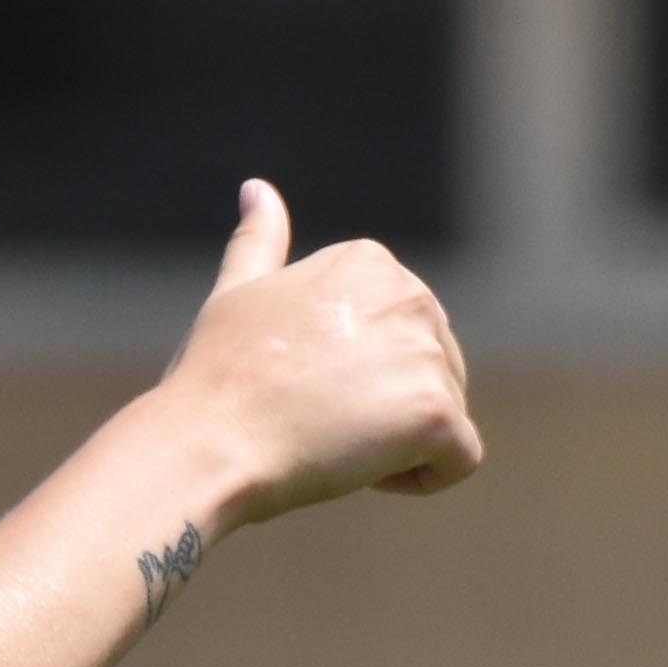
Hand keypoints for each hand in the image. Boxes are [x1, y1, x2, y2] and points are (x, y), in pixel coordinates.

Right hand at [146, 180, 483, 531]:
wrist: (208, 441)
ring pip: (443, 417)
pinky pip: (460, 459)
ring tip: (330, 442)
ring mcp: (426, 352)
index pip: (400, 336)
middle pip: (434, 373)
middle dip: (385, 409)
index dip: (355, 376)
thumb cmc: (214, 377)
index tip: (301, 388)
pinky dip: (421, 478)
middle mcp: (410, 293)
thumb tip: (257, 188)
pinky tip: (363, 472)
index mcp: (368, 262)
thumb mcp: (237, 293)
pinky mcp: (437, 412)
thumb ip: (259, 242)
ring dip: (394, 445)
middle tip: (314, 420)